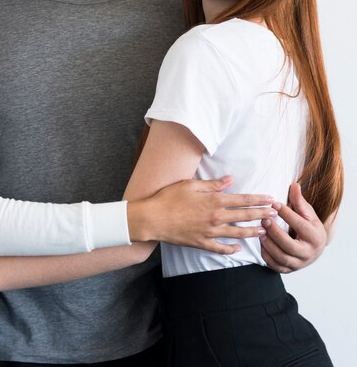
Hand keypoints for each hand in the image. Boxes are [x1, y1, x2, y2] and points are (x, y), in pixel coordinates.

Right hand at [128, 176, 276, 254]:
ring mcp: (210, 232)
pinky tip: (238, 248)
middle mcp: (216, 217)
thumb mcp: (189, 185)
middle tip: (275, 214)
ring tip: (264, 231)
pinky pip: (221, 248)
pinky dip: (231, 248)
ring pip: (237, 233)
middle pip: (244, 216)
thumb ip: (212, 184)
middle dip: (261, 215)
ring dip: (252, 232)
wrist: (153, 218)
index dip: (258, 200)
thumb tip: (229, 180)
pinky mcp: (201, 243)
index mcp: (214, 201)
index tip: (271, 199)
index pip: (242, 200)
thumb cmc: (169, 198)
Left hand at [260, 182, 326, 272]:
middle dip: (274, 232)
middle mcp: (309, 253)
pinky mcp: (289, 270)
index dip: (286, 213)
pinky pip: (275, 266)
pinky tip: (261, 243)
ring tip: (260, 230)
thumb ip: (299, 201)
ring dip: (268, 244)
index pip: (299, 225)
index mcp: (315, 237)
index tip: (273, 203)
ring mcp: (299, 264)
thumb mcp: (308, 213)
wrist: (314, 247)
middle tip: (264, 219)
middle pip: (289, 245)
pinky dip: (266, 255)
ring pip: (281, 257)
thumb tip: (294, 185)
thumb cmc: (309, 226)